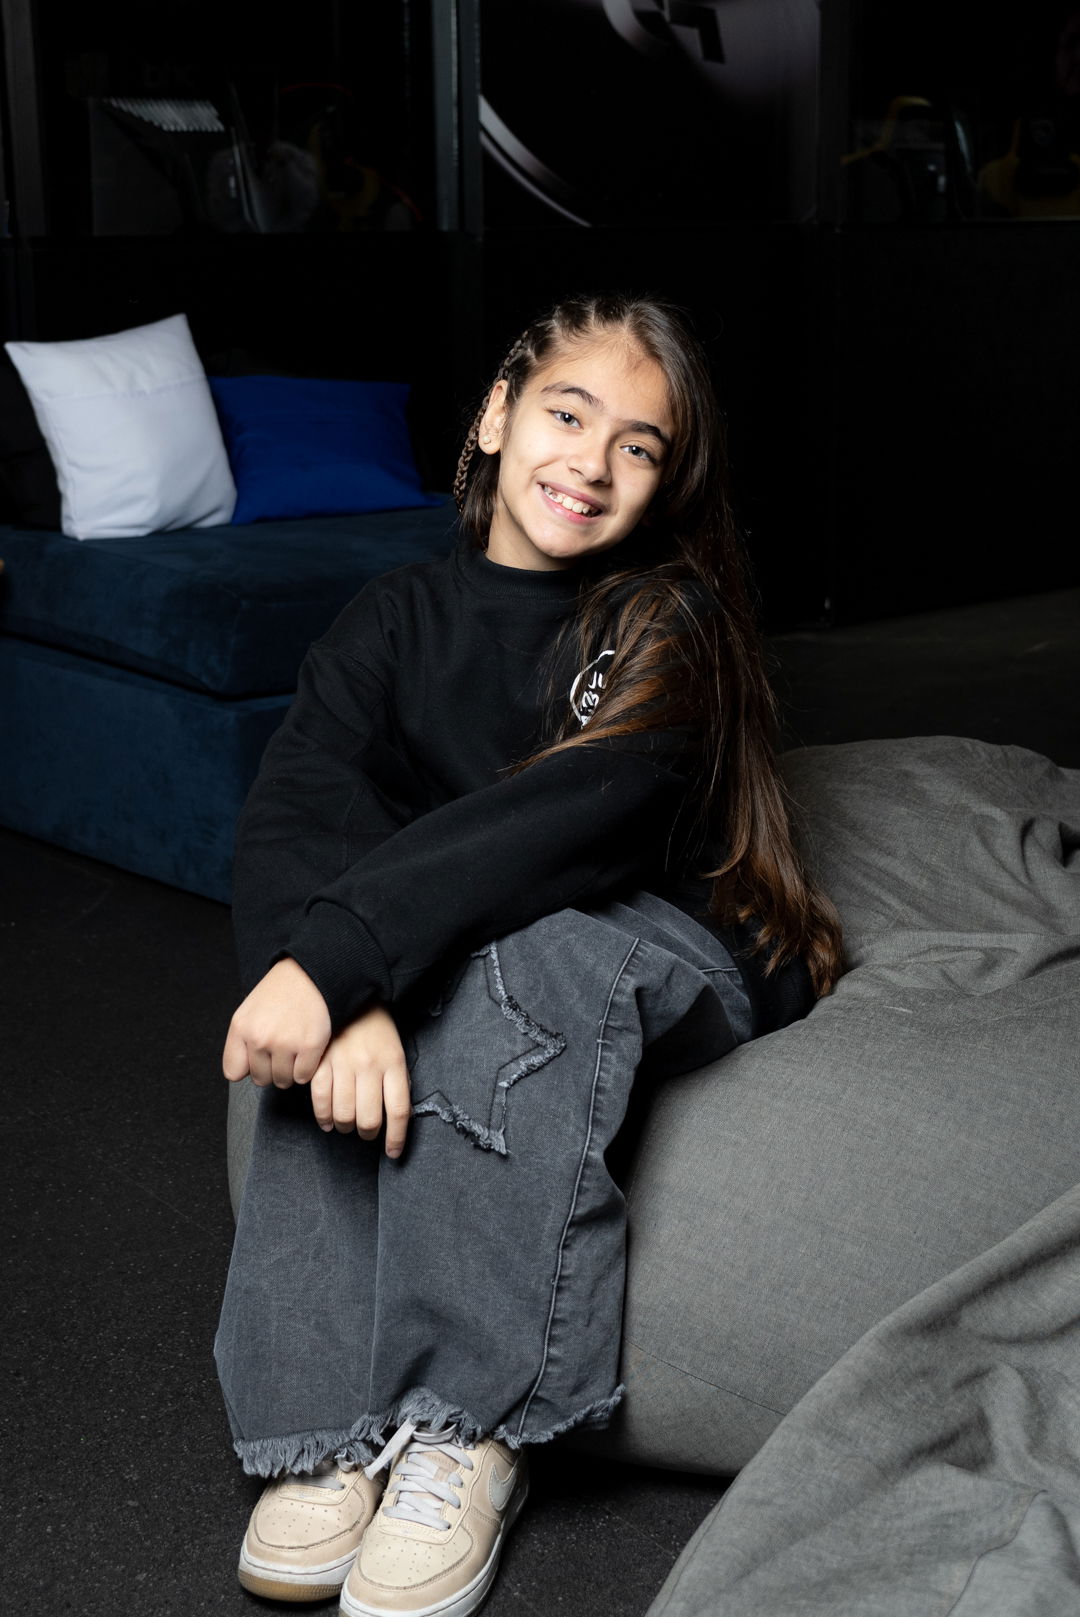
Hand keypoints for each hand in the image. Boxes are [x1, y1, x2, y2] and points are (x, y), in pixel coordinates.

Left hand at [222, 958, 331, 1088]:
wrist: (310, 975)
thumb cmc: (279, 994)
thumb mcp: (249, 1011)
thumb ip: (240, 1041)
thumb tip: (241, 1072)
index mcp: (241, 1028)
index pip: (234, 1072)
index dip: (248, 1068)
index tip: (258, 1060)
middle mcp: (260, 1038)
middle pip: (261, 1079)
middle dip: (271, 1070)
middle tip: (281, 1052)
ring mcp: (285, 1043)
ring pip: (283, 1080)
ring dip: (290, 1071)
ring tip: (295, 1051)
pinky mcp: (309, 1046)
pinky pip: (303, 1076)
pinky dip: (307, 1069)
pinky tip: (307, 1052)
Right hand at [309, 1004, 411, 1156]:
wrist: (349, 996)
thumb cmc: (376, 1029)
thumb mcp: (395, 1050)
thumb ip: (396, 1082)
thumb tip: (395, 1118)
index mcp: (393, 1063)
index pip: (398, 1111)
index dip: (396, 1138)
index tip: (393, 1152)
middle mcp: (370, 1066)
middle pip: (369, 1118)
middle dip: (367, 1133)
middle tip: (365, 1132)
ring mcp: (344, 1065)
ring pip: (344, 1114)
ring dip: (345, 1127)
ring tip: (346, 1125)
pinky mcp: (321, 1063)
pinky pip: (321, 1100)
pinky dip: (323, 1117)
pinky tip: (327, 1122)